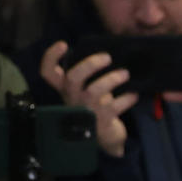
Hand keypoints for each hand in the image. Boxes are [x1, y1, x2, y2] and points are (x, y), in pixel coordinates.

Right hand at [38, 42, 137, 157]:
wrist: (105, 136)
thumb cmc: (95, 105)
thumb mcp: (86, 88)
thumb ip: (88, 73)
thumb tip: (105, 53)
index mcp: (65, 88)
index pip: (48, 72)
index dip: (51, 57)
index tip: (64, 44)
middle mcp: (72, 98)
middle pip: (73, 78)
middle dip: (90, 64)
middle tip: (108, 57)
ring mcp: (85, 111)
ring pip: (94, 91)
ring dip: (112, 79)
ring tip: (126, 73)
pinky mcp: (101, 122)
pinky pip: (114, 107)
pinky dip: (126, 99)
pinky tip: (134, 94)